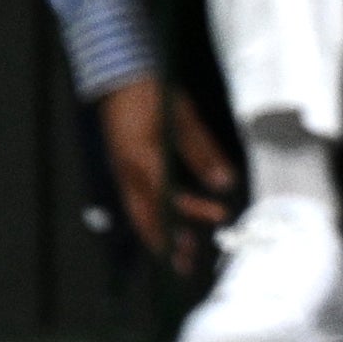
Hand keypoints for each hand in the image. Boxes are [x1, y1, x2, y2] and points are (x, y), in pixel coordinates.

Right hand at [92, 73, 242, 275]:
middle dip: (166, 241)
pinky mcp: (120, 170)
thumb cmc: (152, 93)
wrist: (117, 78)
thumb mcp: (183, 118)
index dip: (195, 208)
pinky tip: (161, 227)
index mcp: (143, 157)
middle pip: (146, 215)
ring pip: (137, 213)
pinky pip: (133, 202)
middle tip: (187, 263)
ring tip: (177, 253)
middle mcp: (127, 171)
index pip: (170, 193)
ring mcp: (120, 172)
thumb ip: (203, 152)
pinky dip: (148, 219)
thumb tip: (225, 181)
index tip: (219, 215)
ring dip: (157, 235)